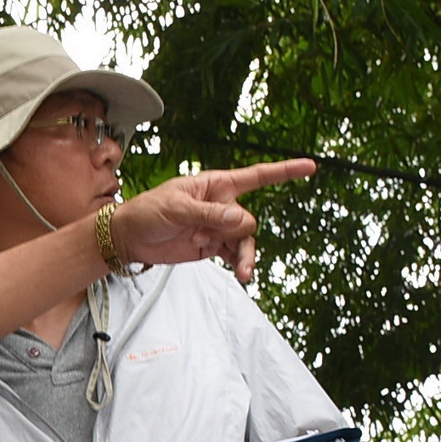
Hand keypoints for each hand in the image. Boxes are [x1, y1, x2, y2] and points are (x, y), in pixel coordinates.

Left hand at [110, 159, 316, 282]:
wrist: (130, 238)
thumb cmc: (148, 211)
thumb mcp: (175, 208)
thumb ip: (208, 214)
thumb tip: (241, 220)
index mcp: (215, 184)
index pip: (256, 176)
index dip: (284, 172)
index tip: (310, 167)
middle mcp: (222, 205)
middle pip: (247, 220)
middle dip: (232, 231)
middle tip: (198, 234)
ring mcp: (218, 227)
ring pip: (244, 241)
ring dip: (244, 256)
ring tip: (244, 272)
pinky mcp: (211, 247)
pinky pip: (234, 255)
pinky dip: (239, 264)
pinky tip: (242, 274)